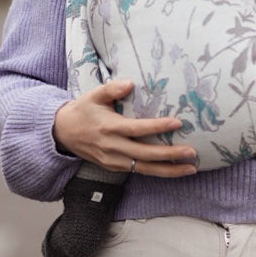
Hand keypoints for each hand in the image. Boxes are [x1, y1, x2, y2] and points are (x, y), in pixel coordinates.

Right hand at [52, 80, 197, 177]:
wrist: (62, 133)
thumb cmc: (83, 110)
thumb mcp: (93, 95)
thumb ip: (112, 89)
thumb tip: (130, 84)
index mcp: (109, 127)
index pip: (136, 129)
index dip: (157, 126)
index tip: (177, 123)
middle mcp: (113, 147)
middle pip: (145, 154)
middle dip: (170, 155)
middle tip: (192, 152)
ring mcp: (114, 161)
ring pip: (145, 169)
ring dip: (169, 170)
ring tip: (191, 168)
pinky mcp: (115, 168)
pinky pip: (139, 171)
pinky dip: (158, 172)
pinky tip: (175, 170)